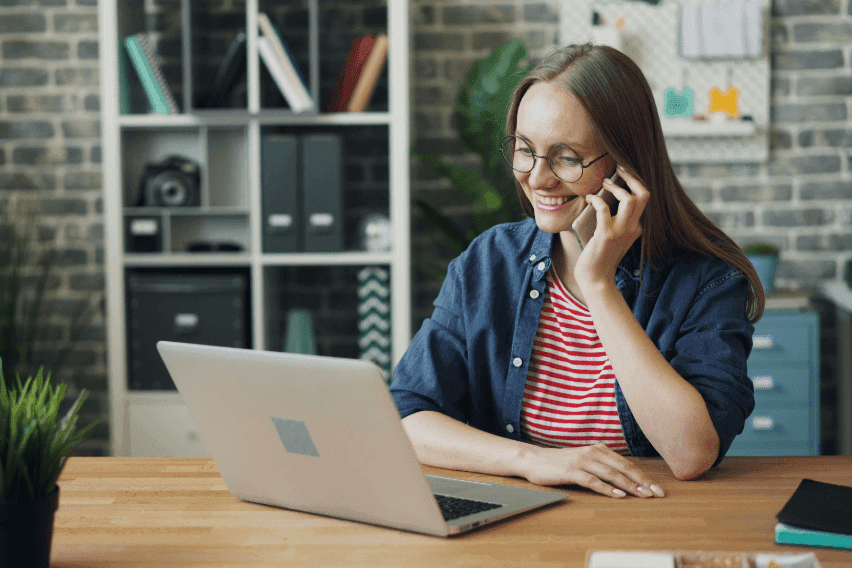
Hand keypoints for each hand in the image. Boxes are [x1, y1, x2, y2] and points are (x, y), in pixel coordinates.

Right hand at [521, 443, 665, 498]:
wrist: (534, 460)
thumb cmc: (560, 463)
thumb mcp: (584, 460)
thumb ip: (602, 465)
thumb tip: (625, 479)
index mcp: (599, 449)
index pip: (627, 464)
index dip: (644, 476)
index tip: (657, 488)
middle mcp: (593, 452)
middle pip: (623, 468)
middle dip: (642, 482)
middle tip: (657, 494)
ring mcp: (582, 461)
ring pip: (611, 474)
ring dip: (629, 486)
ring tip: (642, 495)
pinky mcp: (572, 471)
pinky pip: (593, 481)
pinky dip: (607, 489)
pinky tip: (618, 495)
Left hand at [574, 166, 648, 288]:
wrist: (595, 279)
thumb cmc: (599, 256)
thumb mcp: (612, 236)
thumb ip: (614, 220)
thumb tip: (603, 196)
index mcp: (637, 227)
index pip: (644, 199)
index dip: (635, 182)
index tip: (623, 173)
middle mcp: (633, 228)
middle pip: (643, 195)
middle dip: (631, 177)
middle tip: (619, 169)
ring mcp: (621, 231)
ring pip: (630, 199)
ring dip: (615, 186)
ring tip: (604, 182)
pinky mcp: (606, 234)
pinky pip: (604, 208)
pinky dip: (596, 199)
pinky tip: (589, 198)